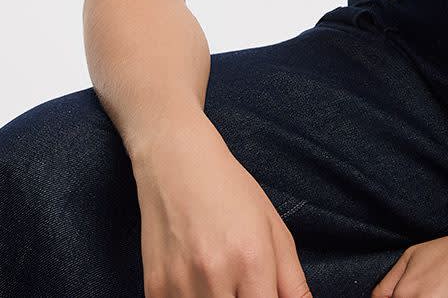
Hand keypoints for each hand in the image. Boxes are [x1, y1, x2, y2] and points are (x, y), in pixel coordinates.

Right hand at [132, 109, 312, 297]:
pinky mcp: (153, 288)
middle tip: (243, 286)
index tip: (264, 295)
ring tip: (221, 280)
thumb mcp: (274, 229)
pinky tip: (196, 282)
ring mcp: (180, 284)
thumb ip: (293, 283)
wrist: (176, 162)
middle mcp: (215, 274)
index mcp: (251, 259)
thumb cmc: (230, 192)